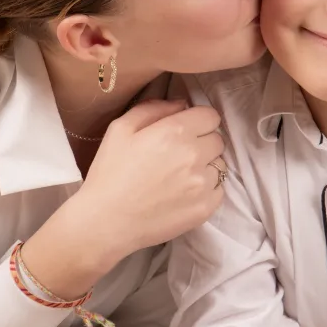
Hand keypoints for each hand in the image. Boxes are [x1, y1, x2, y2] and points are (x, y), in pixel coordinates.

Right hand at [79, 99, 225, 255]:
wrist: (106, 222)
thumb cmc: (109, 173)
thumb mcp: (120, 129)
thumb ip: (153, 108)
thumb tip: (182, 104)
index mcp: (175, 131)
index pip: (210, 116)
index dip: (198, 121)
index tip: (185, 130)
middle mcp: (194, 155)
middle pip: (217, 140)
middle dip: (202, 142)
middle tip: (179, 155)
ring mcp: (202, 184)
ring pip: (220, 165)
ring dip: (205, 167)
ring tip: (180, 177)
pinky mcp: (205, 208)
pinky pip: (219, 190)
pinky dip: (207, 189)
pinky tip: (183, 193)